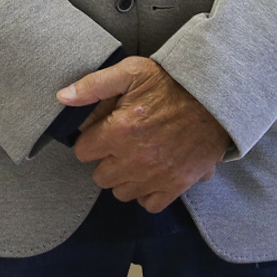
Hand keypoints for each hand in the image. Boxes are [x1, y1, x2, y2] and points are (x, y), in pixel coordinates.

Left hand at [60, 56, 230, 212]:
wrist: (215, 98)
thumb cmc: (171, 83)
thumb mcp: (131, 72)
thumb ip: (93, 85)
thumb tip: (62, 97)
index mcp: (119, 130)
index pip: (82, 151)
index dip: (90, 141)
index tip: (101, 133)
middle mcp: (135, 158)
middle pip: (100, 176)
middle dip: (105, 161)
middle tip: (119, 145)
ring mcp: (156, 175)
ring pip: (122, 192)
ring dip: (124, 178)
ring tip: (135, 159)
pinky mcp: (176, 185)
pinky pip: (149, 204)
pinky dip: (147, 193)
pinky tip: (150, 174)